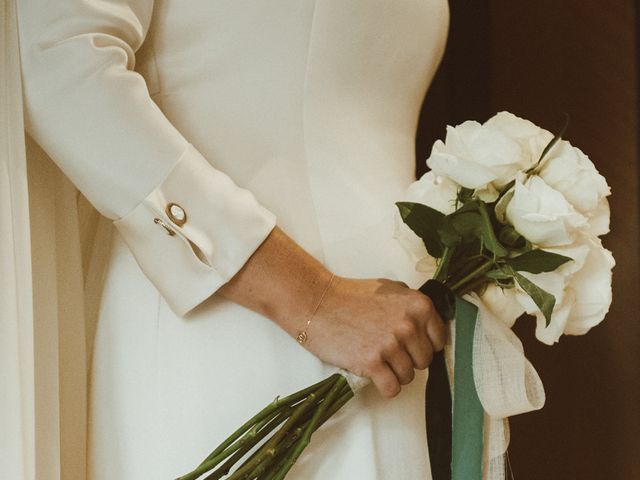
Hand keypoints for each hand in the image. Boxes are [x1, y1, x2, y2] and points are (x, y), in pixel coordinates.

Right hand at [303, 274, 446, 397]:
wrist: (318, 303)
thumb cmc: (352, 296)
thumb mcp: (390, 289)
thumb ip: (412, 307)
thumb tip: (430, 326)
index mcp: (419, 306)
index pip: (439, 340)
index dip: (424, 344)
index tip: (410, 344)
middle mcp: (409, 325)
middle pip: (424, 361)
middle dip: (408, 359)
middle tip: (388, 350)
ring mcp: (390, 345)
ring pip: (409, 377)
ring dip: (394, 372)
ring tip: (377, 358)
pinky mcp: (372, 363)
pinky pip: (392, 389)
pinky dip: (384, 386)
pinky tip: (374, 373)